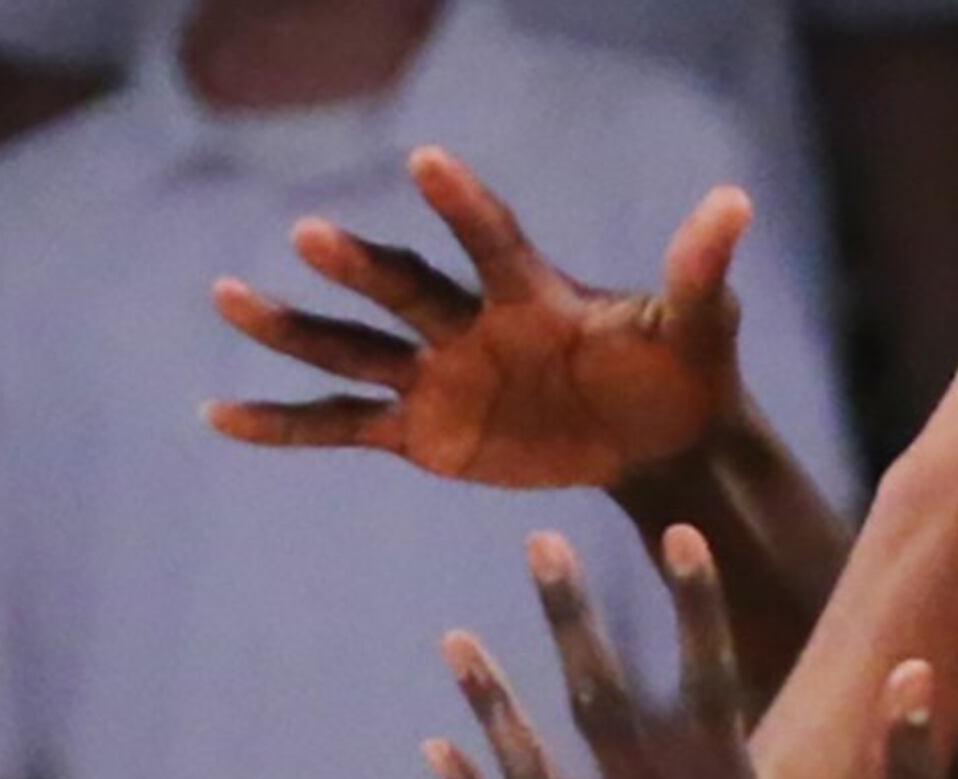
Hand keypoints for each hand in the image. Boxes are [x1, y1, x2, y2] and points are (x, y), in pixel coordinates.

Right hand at [209, 147, 747, 491]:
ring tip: (224, 295)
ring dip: (291, 328)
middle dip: (360, 267)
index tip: (427, 161)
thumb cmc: (684, 371)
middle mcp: (471, 322)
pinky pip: (340, 427)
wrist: (661, 438)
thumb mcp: (702, 328)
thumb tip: (738, 201)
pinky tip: (218, 414)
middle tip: (308, 235)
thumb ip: (702, 271)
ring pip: (351, 348)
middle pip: (404, 288)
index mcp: (533, 292)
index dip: (463, 205)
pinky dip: (283, 424)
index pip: (491, 240)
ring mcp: (438, 374)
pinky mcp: (422, 429)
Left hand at [427, 526, 957, 778]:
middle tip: (540, 541)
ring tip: (453, 639)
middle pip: (603, 715)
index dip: (697, 609)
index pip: (711, 692)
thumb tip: (915, 672)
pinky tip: (438, 750)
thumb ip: (908, 774)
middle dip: (571, 623)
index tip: (682, 535)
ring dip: (494, 709)